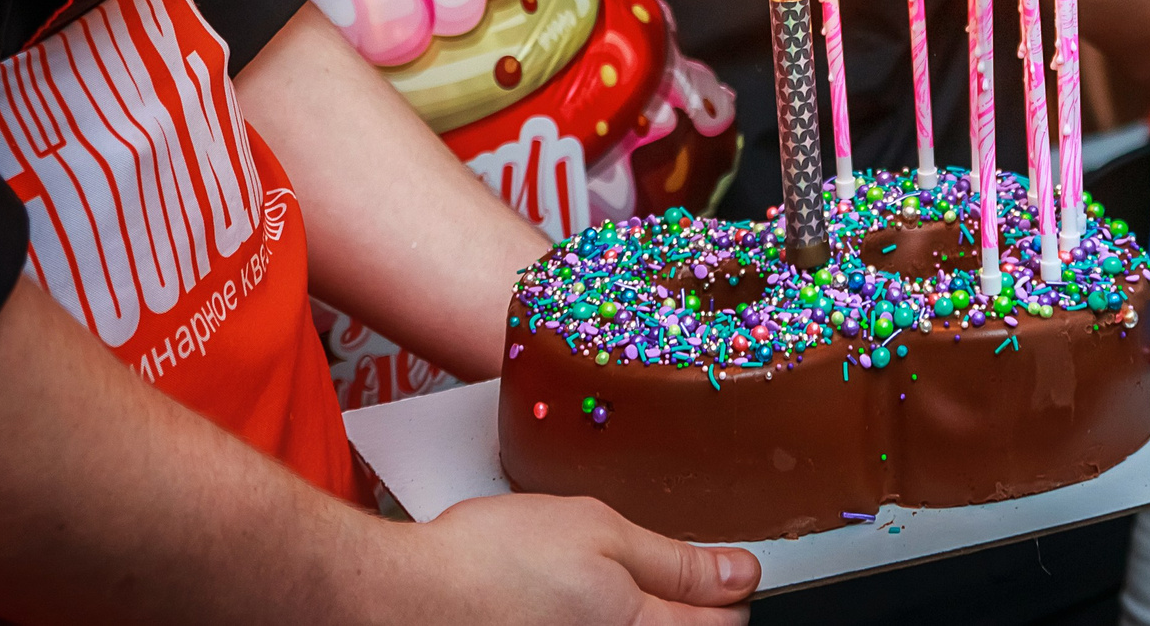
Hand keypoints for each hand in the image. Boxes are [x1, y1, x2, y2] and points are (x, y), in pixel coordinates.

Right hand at [398, 493, 758, 625]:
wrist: (409, 595)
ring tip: (587, 581)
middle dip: (682, 603)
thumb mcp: (600, 532)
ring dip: (631, 608)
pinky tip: (560, 597)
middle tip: (643, 566)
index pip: (724, 623)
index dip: (728, 587)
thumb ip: (677, 562)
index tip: (723, 565)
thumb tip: (740, 575)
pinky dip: (593, 616)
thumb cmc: (492, 560)